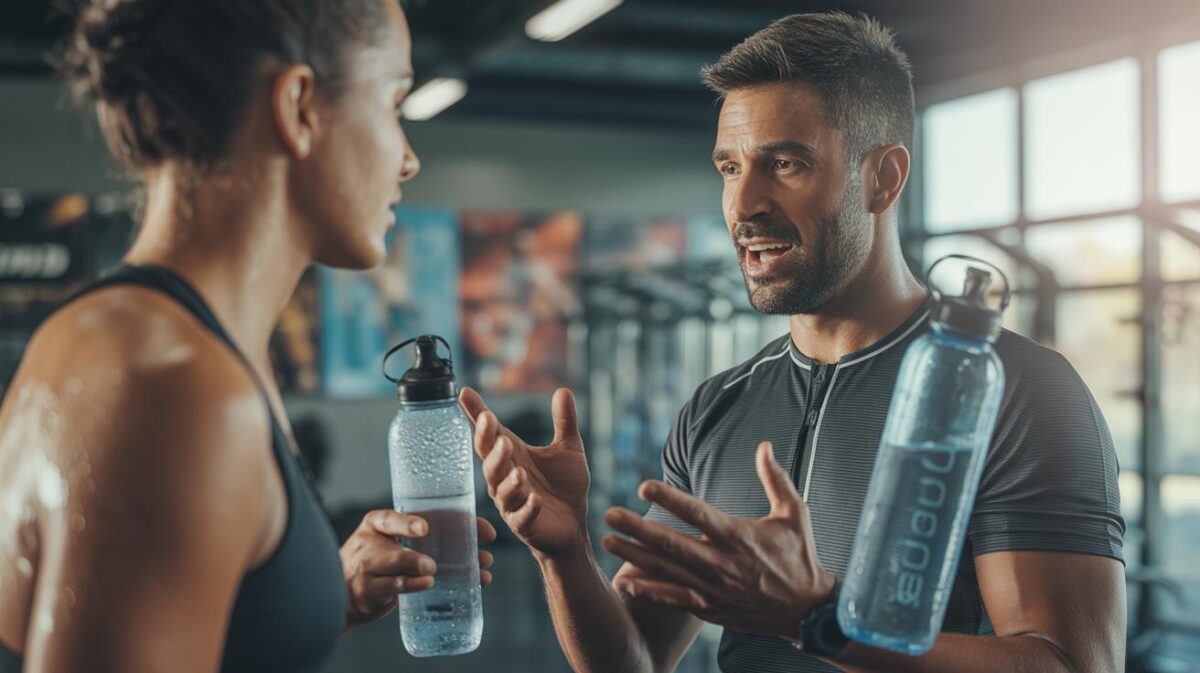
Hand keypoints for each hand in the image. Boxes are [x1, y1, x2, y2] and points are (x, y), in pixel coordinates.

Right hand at [339, 509, 497, 630]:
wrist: (343, 589)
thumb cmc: (379, 556)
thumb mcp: (389, 536)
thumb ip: (422, 531)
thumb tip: (484, 532)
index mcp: (376, 525)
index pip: (388, 520)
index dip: (406, 524)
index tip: (425, 528)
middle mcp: (369, 546)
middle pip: (394, 553)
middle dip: (416, 559)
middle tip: (434, 563)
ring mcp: (367, 572)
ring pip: (395, 574)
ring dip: (418, 576)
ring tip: (434, 574)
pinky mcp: (371, 594)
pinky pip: (393, 590)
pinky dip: (413, 587)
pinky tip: (429, 585)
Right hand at [460, 386, 589, 558]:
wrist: (572, 526)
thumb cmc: (563, 486)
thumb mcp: (568, 449)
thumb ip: (564, 421)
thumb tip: (563, 390)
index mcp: (512, 456)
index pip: (490, 433)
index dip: (477, 413)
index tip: (465, 392)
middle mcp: (505, 478)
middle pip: (490, 461)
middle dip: (491, 446)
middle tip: (495, 428)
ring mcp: (513, 503)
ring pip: (502, 490)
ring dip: (508, 479)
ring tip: (518, 470)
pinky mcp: (526, 525)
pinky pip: (522, 517)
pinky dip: (528, 508)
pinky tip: (535, 499)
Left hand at [602, 441, 835, 639]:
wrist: (808, 610)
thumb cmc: (801, 557)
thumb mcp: (794, 514)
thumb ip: (775, 479)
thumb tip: (764, 445)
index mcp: (738, 536)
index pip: (697, 514)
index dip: (670, 499)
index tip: (644, 486)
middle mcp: (721, 563)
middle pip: (672, 544)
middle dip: (638, 529)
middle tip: (609, 515)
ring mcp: (713, 588)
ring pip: (666, 570)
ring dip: (634, 556)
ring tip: (607, 542)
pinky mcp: (710, 607)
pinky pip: (674, 598)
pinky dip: (648, 592)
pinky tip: (625, 583)